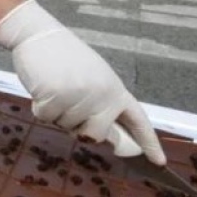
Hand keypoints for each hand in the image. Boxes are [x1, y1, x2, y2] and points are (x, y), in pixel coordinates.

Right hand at [0, 0, 165, 164]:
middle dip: (79, 126)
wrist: (38, 34)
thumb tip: (105, 137)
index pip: (137, 119)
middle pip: (96, 134)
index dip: (148, 141)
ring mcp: (80, 96)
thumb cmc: (62, 56)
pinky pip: (46, 118)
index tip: (158, 161)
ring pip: (66, 127)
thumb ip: (102, 104)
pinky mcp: (55, 97)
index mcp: (115, 88)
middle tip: (68, 102)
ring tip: (54, 86)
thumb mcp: (92, 78)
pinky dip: (39, 106)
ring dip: (56, 112)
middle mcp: (102, 94)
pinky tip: (42, 86)